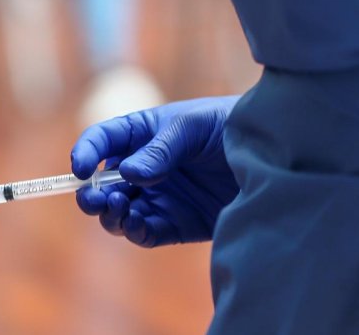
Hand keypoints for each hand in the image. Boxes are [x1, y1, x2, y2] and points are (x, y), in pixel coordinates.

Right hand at [70, 95, 240, 246]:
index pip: (102, 141)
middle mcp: (144, 167)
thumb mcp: (192, 128)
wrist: (278, 157)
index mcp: (141, 133)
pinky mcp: (177, 224)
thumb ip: (160, 150)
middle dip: (92, 193)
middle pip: (103, 184)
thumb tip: (129, 175)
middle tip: (95, 199)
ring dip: (110, 215)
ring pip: (119, 213)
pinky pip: (145, 232)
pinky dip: (134, 231)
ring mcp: (159, 197)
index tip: (80, 168)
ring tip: (119, 209)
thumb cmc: (230, 127)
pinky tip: (135, 224)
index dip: (86, 153)